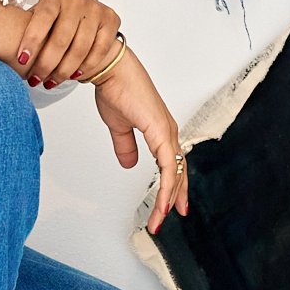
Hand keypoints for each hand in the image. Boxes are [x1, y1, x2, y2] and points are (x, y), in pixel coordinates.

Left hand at [12, 0, 121, 87]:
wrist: (84, 8)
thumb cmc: (55, 18)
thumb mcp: (39, 16)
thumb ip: (27, 28)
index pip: (42, 19)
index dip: (31, 40)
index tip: (22, 60)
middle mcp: (76, 0)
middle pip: (61, 39)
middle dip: (46, 64)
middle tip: (35, 80)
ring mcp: (95, 9)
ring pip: (79, 48)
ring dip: (63, 71)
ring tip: (50, 82)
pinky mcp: (111, 19)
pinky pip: (98, 50)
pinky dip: (85, 66)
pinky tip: (73, 76)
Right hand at [91, 47, 188, 235]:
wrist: (111, 70)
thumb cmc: (115, 88)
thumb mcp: (119, 125)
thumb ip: (125, 146)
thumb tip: (129, 164)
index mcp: (160, 130)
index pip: (171, 163)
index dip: (171, 185)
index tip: (169, 205)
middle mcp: (167, 131)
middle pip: (177, 170)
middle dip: (175, 196)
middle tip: (171, 217)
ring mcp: (166, 131)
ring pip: (174, 172)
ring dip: (168, 198)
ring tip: (161, 218)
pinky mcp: (160, 131)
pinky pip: (168, 165)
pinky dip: (167, 186)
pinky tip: (164, 203)